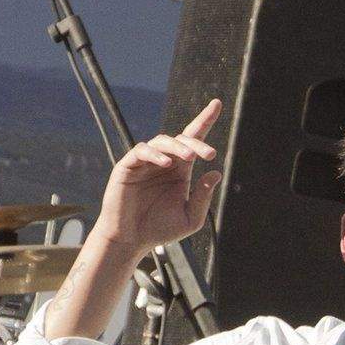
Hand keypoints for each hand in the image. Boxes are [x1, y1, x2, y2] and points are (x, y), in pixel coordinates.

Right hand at [97, 97, 220, 253]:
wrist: (131, 241)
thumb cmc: (159, 230)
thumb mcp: (190, 218)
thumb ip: (204, 196)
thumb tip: (216, 172)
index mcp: (180, 170)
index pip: (193, 140)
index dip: (205, 121)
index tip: (217, 104)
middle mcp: (164, 162)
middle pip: (182, 140)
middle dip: (197, 143)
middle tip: (210, 154)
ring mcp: (145, 163)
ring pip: (162, 141)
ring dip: (178, 146)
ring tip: (190, 158)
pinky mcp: (128, 167)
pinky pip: (141, 151)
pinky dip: (155, 153)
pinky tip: (166, 162)